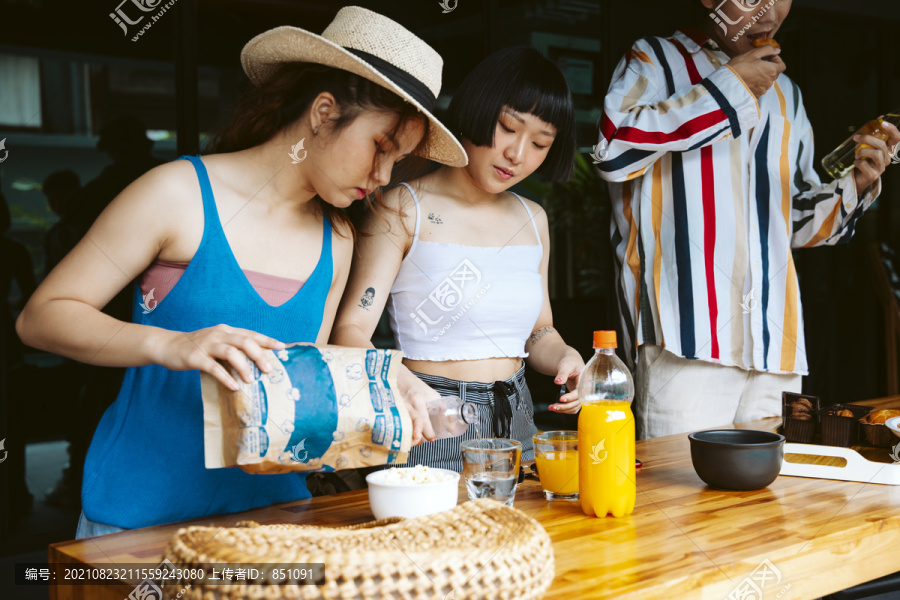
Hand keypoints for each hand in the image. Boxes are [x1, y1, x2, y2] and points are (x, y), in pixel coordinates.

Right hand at [155, 324, 285, 389]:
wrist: (167, 345)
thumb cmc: (196, 347)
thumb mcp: (216, 343)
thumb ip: (232, 349)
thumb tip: (254, 363)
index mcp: (226, 331)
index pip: (251, 334)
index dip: (267, 340)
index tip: (282, 347)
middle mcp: (219, 334)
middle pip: (244, 341)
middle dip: (259, 355)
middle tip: (268, 369)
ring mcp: (206, 345)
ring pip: (231, 352)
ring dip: (243, 367)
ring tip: (251, 380)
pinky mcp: (196, 357)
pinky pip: (213, 367)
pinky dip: (225, 377)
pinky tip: (234, 386)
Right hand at [397, 365, 437, 444]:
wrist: (398, 379)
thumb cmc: (416, 387)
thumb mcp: (431, 394)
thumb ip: (441, 408)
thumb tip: (451, 424)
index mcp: (417, 400)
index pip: (422, 420)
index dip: (428, 432)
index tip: (432, 439)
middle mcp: (405, 406)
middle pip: (410, 427)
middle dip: (417, 439)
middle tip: (422, 441)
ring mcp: (396, 410)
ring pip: (402, 429)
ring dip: (409, 438)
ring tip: (416, 440)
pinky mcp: (391, 413)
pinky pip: (396, 426)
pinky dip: (402, 433)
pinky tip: (406, 436)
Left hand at [548, 352, 583, 413]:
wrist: (570, 362)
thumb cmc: (569, 362)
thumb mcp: (566, 365)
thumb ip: (562, 373)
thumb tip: (558, 381)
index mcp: (585, 380)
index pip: (579, 392)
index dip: (571, 397)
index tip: (561, 399)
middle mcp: (585, 389)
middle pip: (577, 402)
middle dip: (565, 406)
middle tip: (553, 406)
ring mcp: (581, 394)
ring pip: (575, 407)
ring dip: (564, 410)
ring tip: (552, 407)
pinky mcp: (576, 398)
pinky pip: (572, 407)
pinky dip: (565, 409)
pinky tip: (556, 408)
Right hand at [727, 46, 785, 97]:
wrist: (726, 82)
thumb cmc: (739, 67)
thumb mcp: (753, 53)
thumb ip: (768, 50)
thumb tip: (777, 50)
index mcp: (771, 70)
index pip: (782, 65)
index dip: (776, 60)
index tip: (768, 57)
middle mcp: (769, 81)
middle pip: (774, 73)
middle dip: (769, 67)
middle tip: (758, 63)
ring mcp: (763, 90)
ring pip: (767, 81)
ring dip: (762, 75)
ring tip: (751, 72)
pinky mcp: (756, 95)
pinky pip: (760, 88)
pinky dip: (757, 83)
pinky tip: (748, 80)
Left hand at [853, 120, 899, 192]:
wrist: (857, 179)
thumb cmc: (864, 161)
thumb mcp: (869, 147)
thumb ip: (874, 135)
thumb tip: (879, 118)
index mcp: (888, 151)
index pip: (897, 138)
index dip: (892, 129)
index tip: (882, 122)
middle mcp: (887, 159)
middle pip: (881, 145)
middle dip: (867, 139)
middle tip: (856, 138)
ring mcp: (881, 167)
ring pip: (875, 154)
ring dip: (862, 151)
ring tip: (856, 155)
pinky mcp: (873, 175)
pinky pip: (864, 164)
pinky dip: (857, 162)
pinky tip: (856, 163)